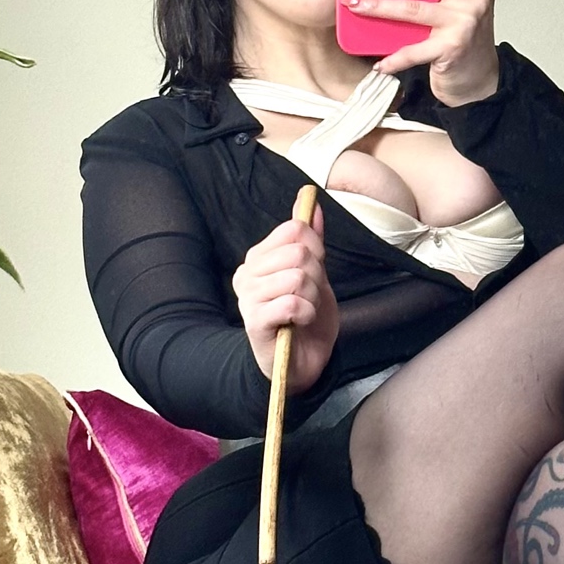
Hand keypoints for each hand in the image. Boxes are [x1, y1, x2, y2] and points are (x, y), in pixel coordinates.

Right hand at [232, 207, 338, 392]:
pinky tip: (300, 322)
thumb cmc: (306, 317)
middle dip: (316, 277)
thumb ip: (311, 239)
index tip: (316, 270)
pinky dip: (307, 313)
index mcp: (258, 257)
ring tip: (305, 311)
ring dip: (313, 298)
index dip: (316, 247)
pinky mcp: (255, 321)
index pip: (294, 229)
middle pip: (298, 252)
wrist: (302, 361)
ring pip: (297, 278)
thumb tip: (309, 202)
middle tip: (309, 296)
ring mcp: (247, 298)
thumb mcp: (315, 273)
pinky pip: (292, 303)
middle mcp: (247, 274)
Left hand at [344, 0, 499, 105]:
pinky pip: (414, 50)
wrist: (480, 81)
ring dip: (379, 5)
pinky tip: (377, 60)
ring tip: (354, 3)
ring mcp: (464, 23)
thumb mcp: (453, 3)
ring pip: (414, 6)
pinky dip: (393, 57)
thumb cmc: (462, 37)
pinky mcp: (452, 49)